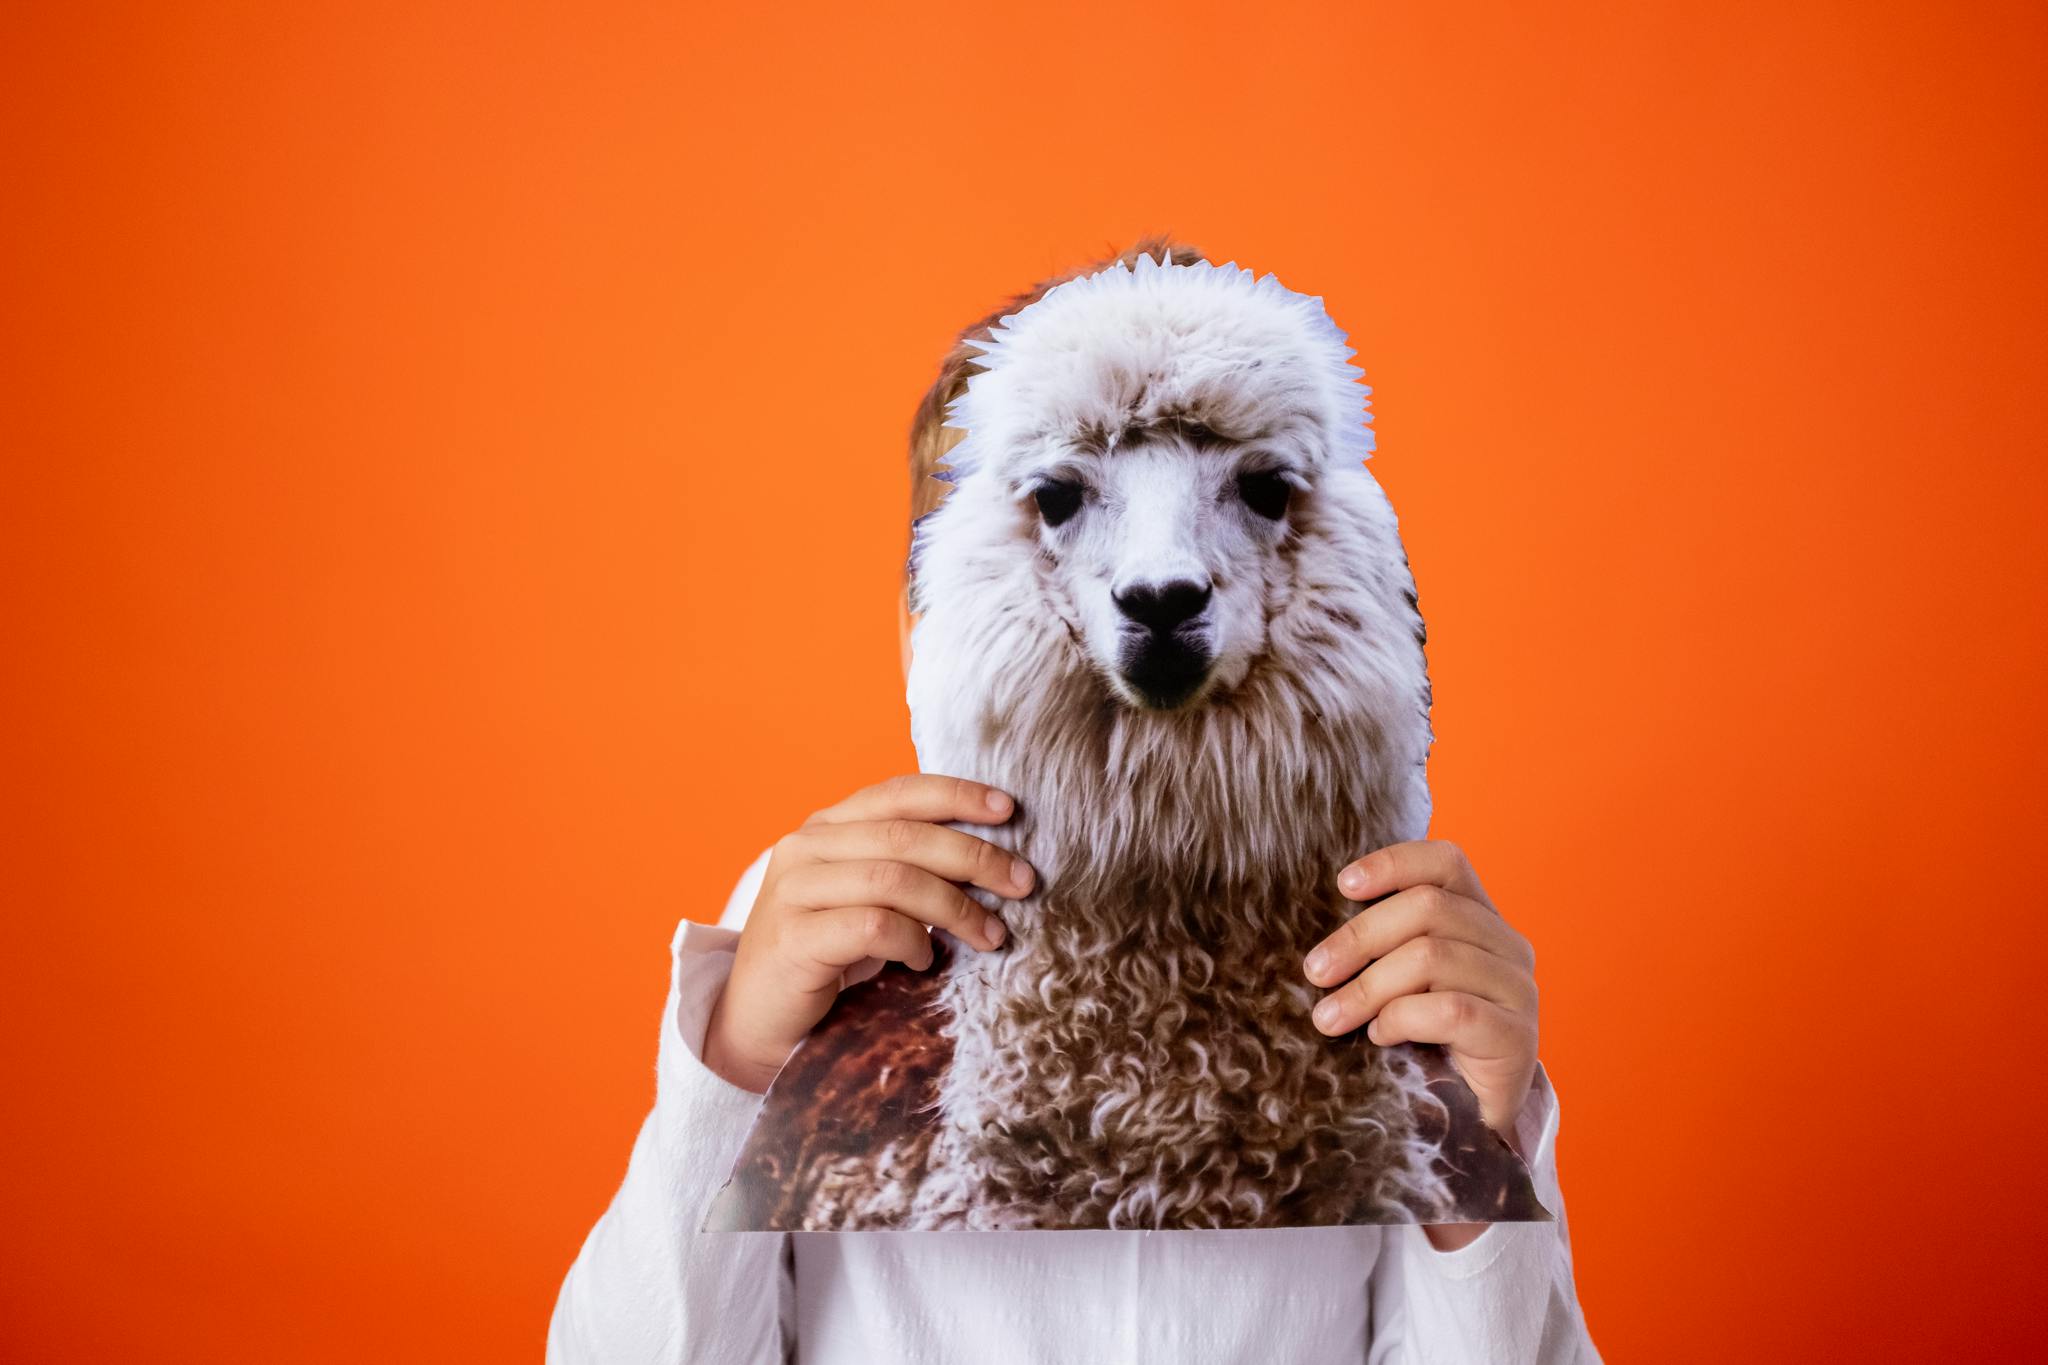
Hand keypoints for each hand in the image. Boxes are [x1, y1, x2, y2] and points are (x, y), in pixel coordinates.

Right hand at [701, 775, 1034, 1093]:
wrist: (756, 1023)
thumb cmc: (825, 960)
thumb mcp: (865, 900)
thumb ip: (905, 869)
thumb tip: (992, 859)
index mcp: (826, 828)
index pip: (898, 793)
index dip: (957, 795)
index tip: (1009, 809)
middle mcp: (805, 847)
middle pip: (906, 836)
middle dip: (975, 857)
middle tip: (1023, 883)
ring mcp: (794, 891)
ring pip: (895, 879)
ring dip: (955, 907)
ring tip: (990, 935)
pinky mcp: (793, 938)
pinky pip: (873, 927)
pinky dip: (913, 942)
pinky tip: (926, 962)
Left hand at [1302, 840, 1538, 1143]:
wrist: (1467, 1124)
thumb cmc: (1422, 1045)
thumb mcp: (1401, 983)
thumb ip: (1383, 946)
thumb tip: (1315, 927)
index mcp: (1482, 920)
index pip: (1447, 863)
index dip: (1394, 863)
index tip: (1342, 885)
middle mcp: (1509, 947)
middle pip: (1428, 908)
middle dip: (1359, 938)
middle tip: (1315, 972)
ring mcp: (1519, 991)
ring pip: (1433, 956)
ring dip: (1369, 986)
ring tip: (1331, 1017)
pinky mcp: (1518, 1039)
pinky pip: (1451, 1010)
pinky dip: (1402, 1019)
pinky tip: (1379, 1037)